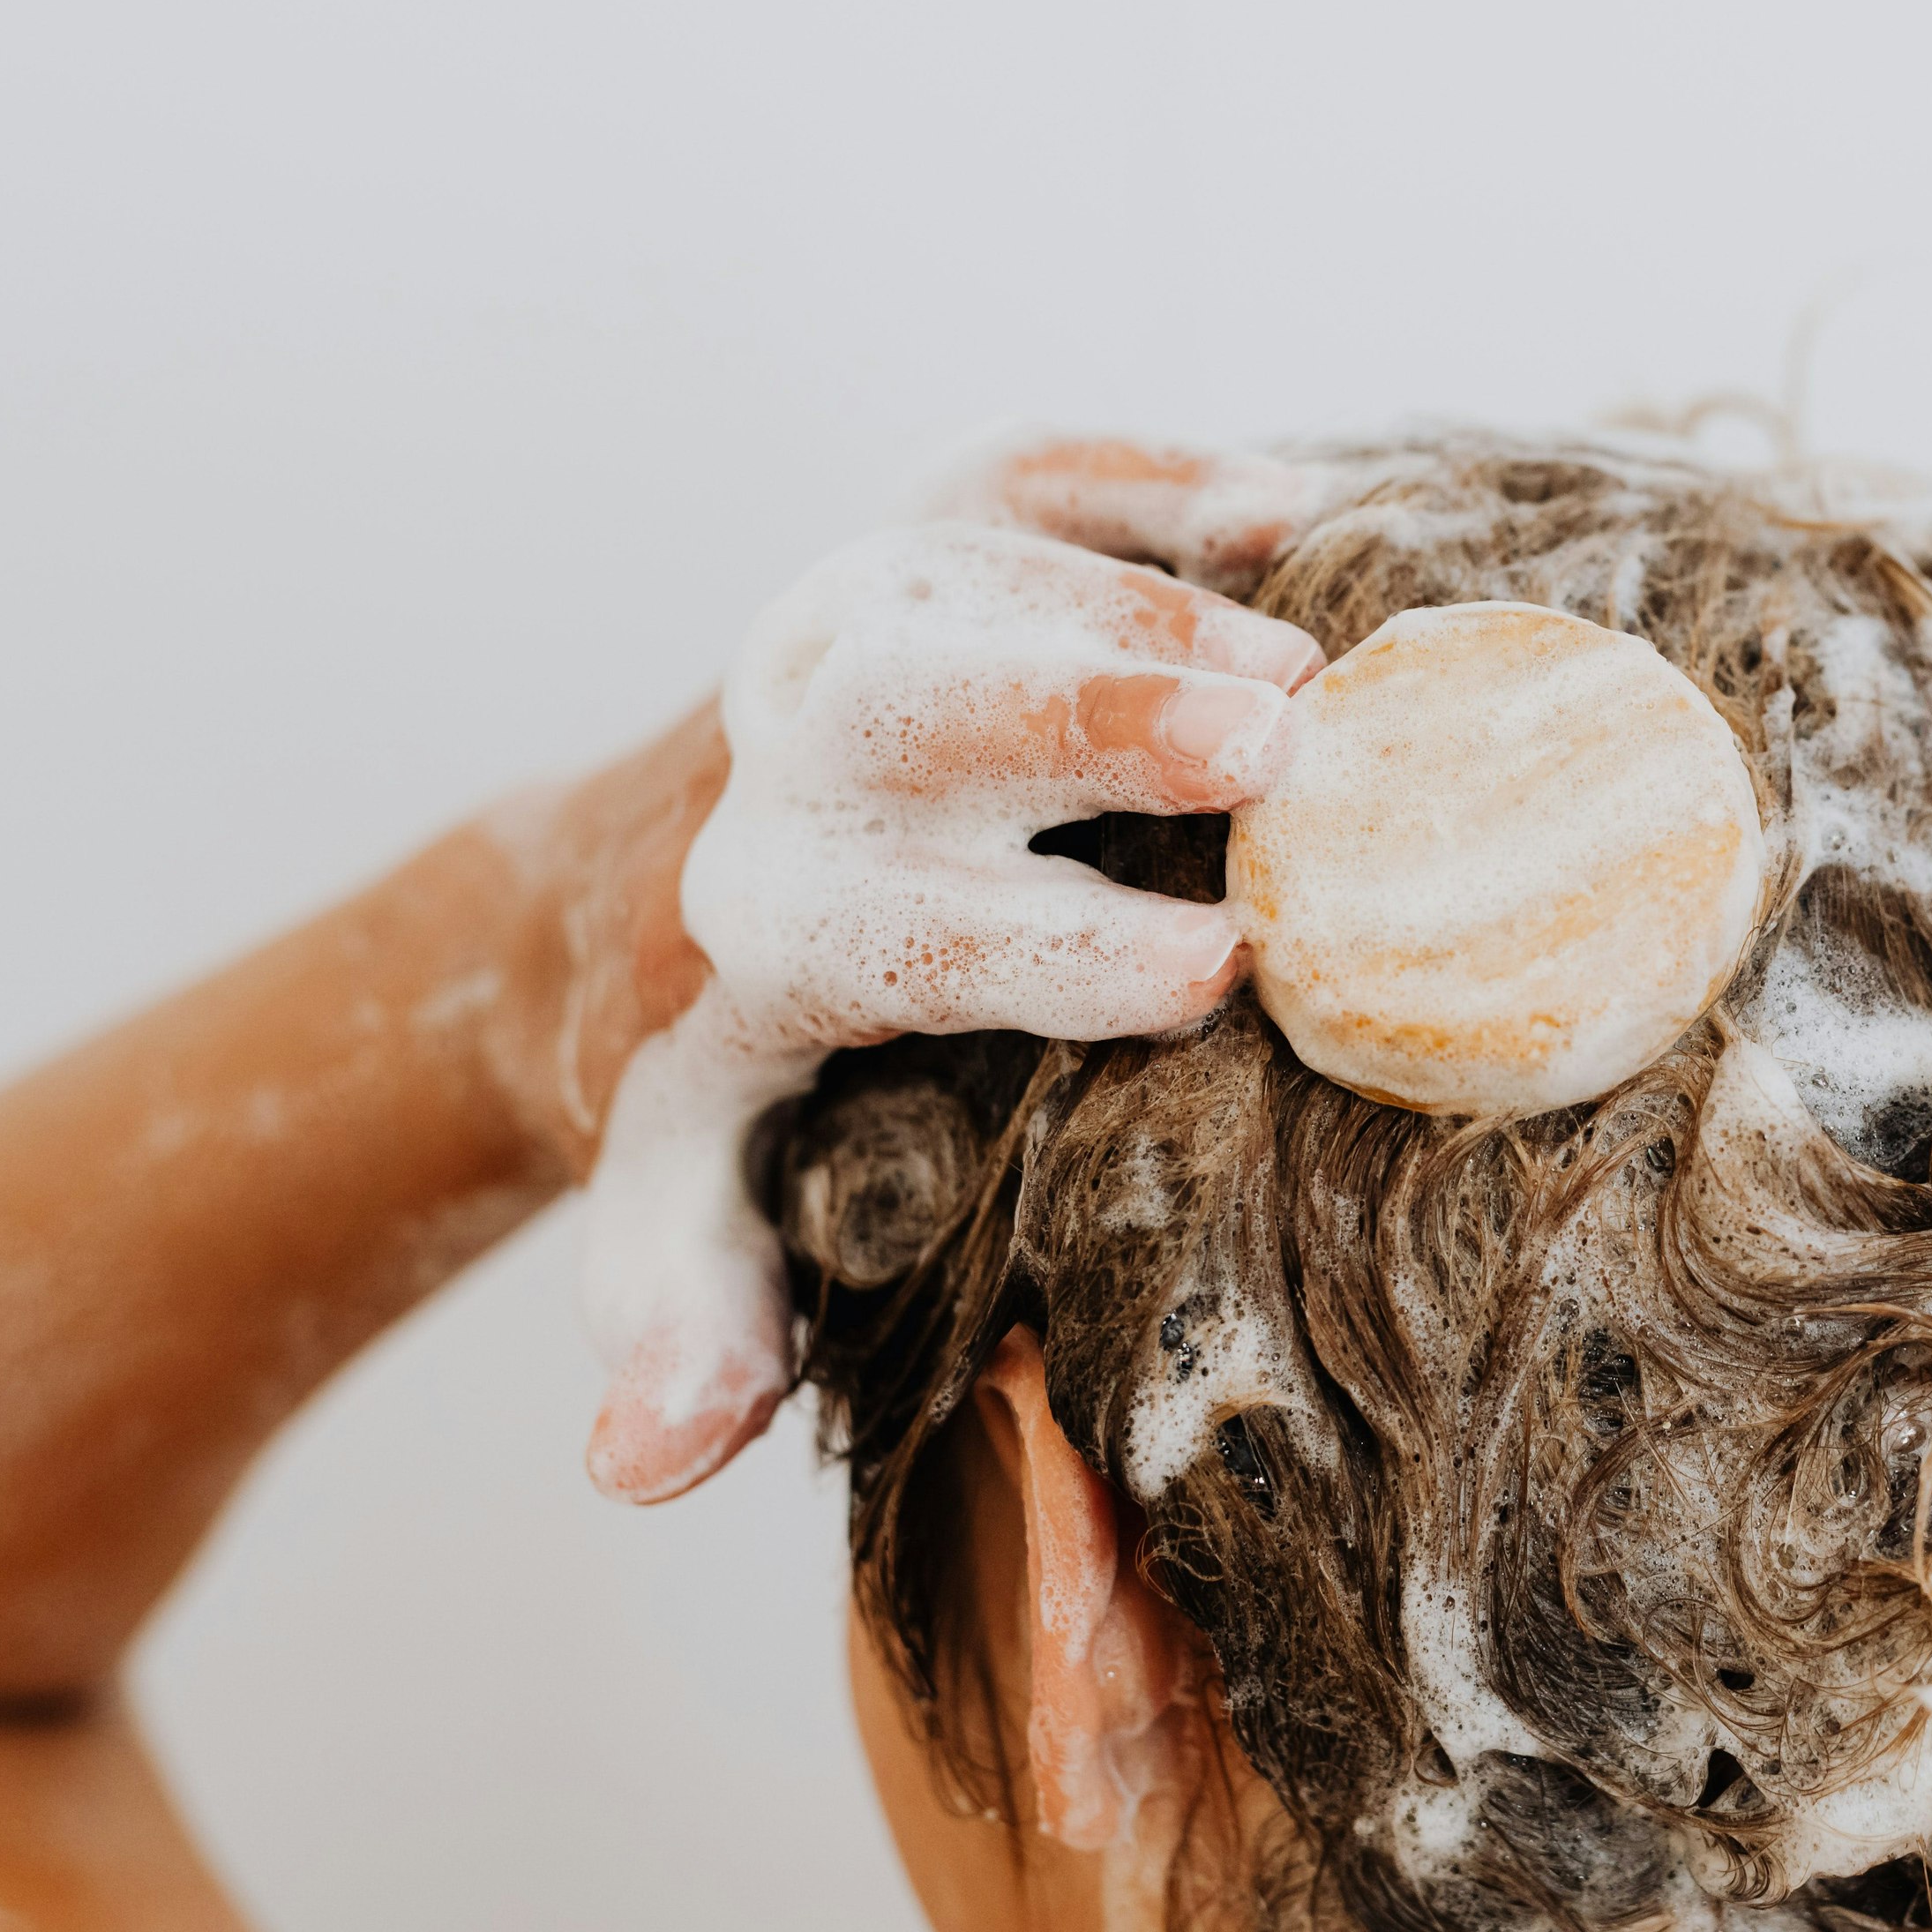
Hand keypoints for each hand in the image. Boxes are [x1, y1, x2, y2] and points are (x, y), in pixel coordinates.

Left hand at [507, 443, 1338, 1504]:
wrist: (617, 884)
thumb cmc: (713, 1079)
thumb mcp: (681, 1217)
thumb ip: (683, 1331)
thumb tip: (634, 1467)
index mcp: (757, 924)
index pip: (896, 930)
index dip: (1053, 952)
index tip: (1211, 974)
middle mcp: (789, 748)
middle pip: (923, 702)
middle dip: (1093, 709)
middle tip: (1278, 737)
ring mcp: (854, 616)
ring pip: (981, 565)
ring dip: (1147, 603)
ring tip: (1314, 658)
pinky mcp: (916, 528)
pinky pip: (1026, 463)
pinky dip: (1147, 472)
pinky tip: (1281, 503)